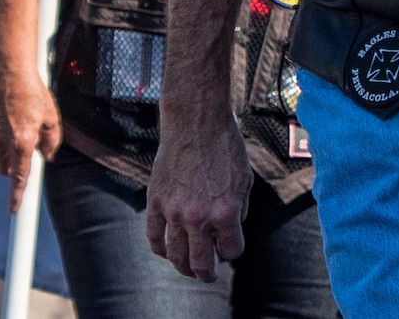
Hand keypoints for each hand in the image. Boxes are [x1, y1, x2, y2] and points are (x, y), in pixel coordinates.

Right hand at [0, 62, 61, 212]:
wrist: (9, 71)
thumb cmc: (34, 92)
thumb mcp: (52, 116)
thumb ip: (52, 140)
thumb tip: (48, 156)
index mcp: (23, 141)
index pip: (20, 176)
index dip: (17, 195)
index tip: (14, 209)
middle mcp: (4, 140)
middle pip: (5, 169)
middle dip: (13, 170)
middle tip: (28, 153)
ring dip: (9, 151)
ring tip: (24, 127)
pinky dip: (5, 135)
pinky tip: (15, 115)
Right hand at [147, 100, 251, 280]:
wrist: (196, 122)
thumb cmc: (225, 147)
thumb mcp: (244, 180)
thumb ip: (239, 210)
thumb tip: (229, 232)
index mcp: (226, 211)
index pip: (231, 250)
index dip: (233, 250)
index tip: (231, 246)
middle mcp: (199, 217)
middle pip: (201, 262)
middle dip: (207, 273)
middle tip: (209, 275)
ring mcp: (174, 212)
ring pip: (176, 255)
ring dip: (184, 266)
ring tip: (189, 268)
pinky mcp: (156, 202)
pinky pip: (154, 237)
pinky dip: (160, 249)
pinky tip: (167, 251)